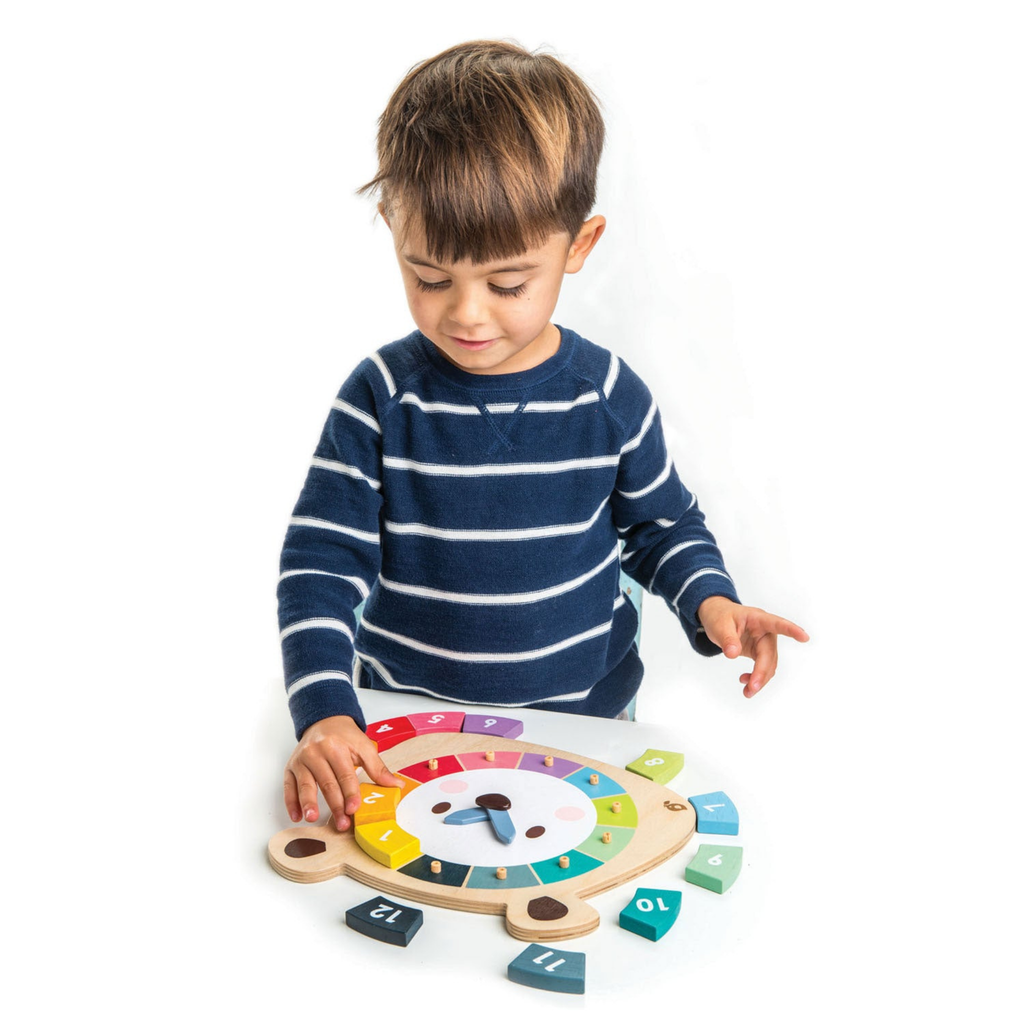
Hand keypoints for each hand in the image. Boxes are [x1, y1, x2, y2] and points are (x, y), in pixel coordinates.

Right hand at [284, 715, 404, 831]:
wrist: (324, 720)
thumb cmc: (344, 736)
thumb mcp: (364, 746)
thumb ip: (378, 768)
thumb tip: (396, 785)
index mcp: (336, 746)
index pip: (345, 774)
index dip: (350, 792)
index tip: (354, 809)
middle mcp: (316, 752)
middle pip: (327, 782)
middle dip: (335, 805)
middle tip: (342, 823)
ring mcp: (301, 760)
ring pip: (305, 784)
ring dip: (308, 803)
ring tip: (312, 818)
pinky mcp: (290, 767)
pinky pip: (289, 786)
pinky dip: (291, 802)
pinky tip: (296, 816)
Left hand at [698, 596, 808, 697]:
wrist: (717, 617)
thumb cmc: (720, 616)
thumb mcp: (719, 625)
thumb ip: (727, 639)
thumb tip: (733, 654)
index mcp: (758, 619)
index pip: (776, 624)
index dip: (791, 630)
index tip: (804, 637)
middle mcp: (765, 631)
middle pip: (769, 654)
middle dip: (762, 672)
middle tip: (752, 689)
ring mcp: (764, 642)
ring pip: (769, 664)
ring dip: (760, 679)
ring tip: (747, 692)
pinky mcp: (760, 652)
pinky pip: (763, 667)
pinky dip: (756, 678)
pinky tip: (745, 682)